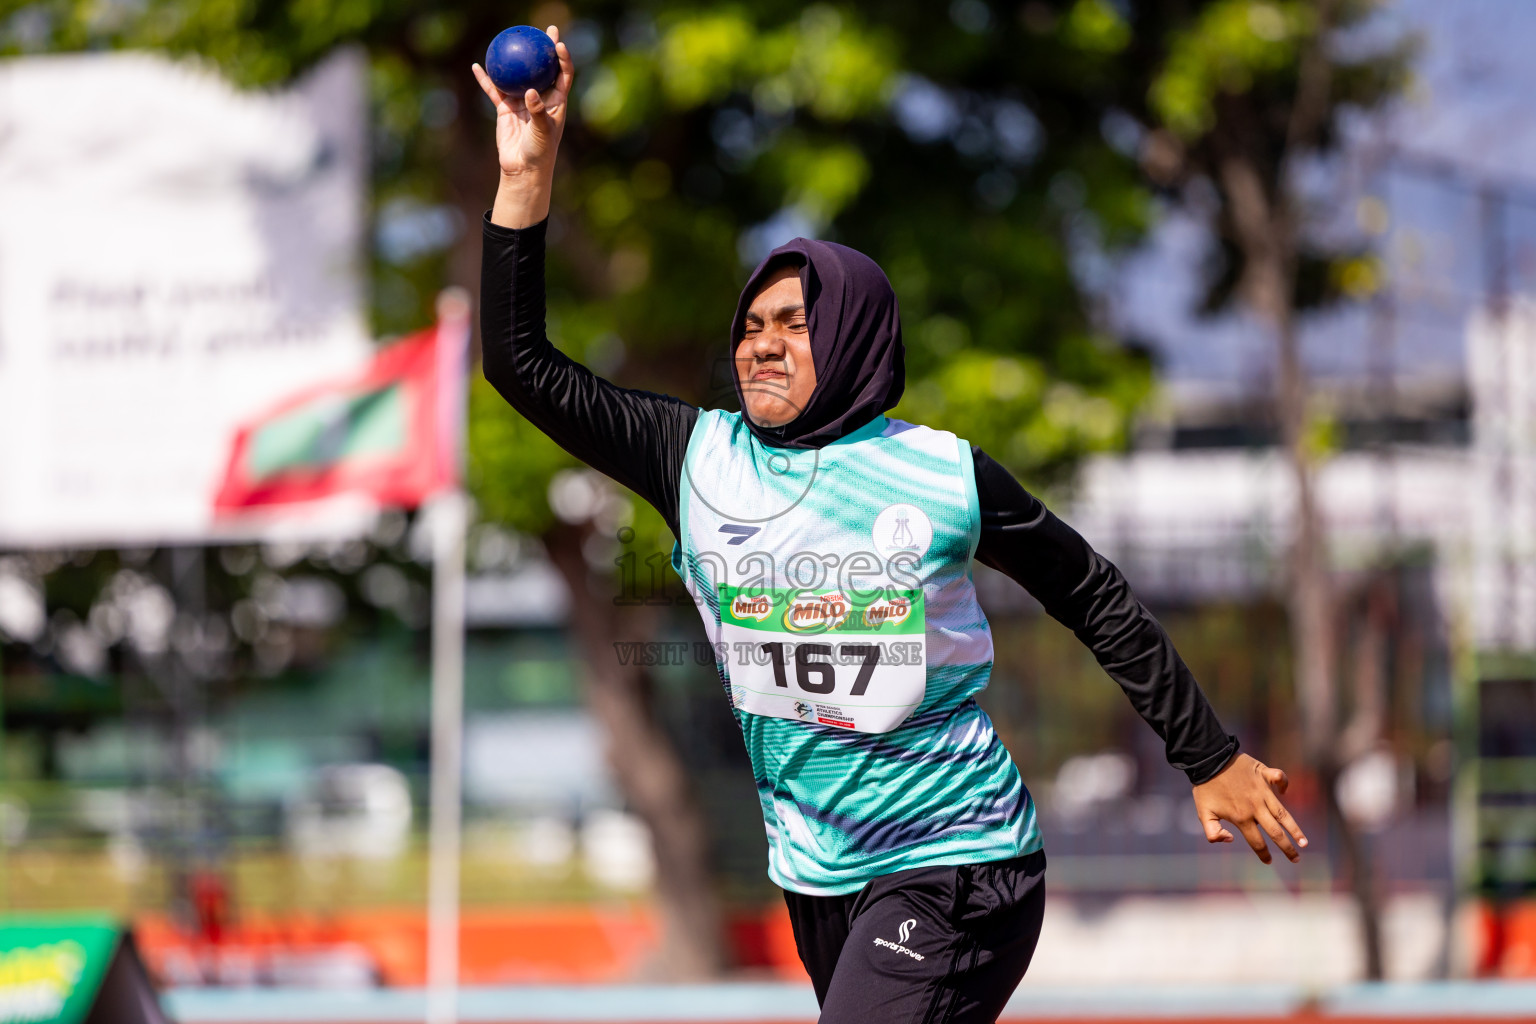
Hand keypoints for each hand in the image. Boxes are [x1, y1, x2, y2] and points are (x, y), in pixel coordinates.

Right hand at [472, 25, 574, 226]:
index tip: (558, 43)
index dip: (563, 58)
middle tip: (542, 30)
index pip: (563, 75)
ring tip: (508, 40)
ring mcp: (521, 102)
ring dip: (514, 59)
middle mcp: (540, 98)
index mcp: (556, 102)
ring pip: (517, 76)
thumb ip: (538, 112)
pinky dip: (486, 79)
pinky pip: (494, 90)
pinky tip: (477, 66)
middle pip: (542, 68)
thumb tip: (530, 92)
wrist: (523, 168)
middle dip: (544, 50)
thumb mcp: (543, 132)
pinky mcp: (505, 109)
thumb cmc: (540, 151)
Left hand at [1191, 753, 1307, 863]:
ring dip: (1295, 828)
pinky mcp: (1263, 774)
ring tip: (1304, 842)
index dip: (1263, 854)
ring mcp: (1262, 791)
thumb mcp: (1203, 813)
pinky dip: (1283, 783)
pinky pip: (1278, 778)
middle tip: (1296, 859)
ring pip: (1283, 813)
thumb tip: (1231, 840)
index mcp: (1241, 817)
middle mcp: (1255, 807)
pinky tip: (1284, 792)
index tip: (1268, 861)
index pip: (1256, 842)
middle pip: (1275, 832)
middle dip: (1287, 848)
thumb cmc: (1205, 787)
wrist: (1207, 759)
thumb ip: (1213, 832)